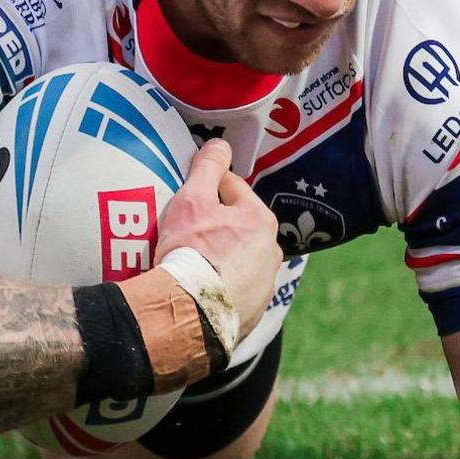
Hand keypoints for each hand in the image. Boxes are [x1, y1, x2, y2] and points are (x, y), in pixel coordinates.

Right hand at [156, 139, 280, 339]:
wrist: (188, 314)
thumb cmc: (190, 251)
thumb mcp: (192, 199)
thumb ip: (208, 167)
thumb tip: (221, 145)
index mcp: (260, 220)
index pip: (232, 189)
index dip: (207, 188)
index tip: (189, 196)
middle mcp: (271, 252)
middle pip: (239, 226)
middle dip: (218, 224)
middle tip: (188, 231)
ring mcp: (264, 285)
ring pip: (241, 259)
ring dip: (223, 257)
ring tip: (195, 263)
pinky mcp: (253, 312)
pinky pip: (236, 290)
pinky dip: (222, 286)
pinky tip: (202, 288)